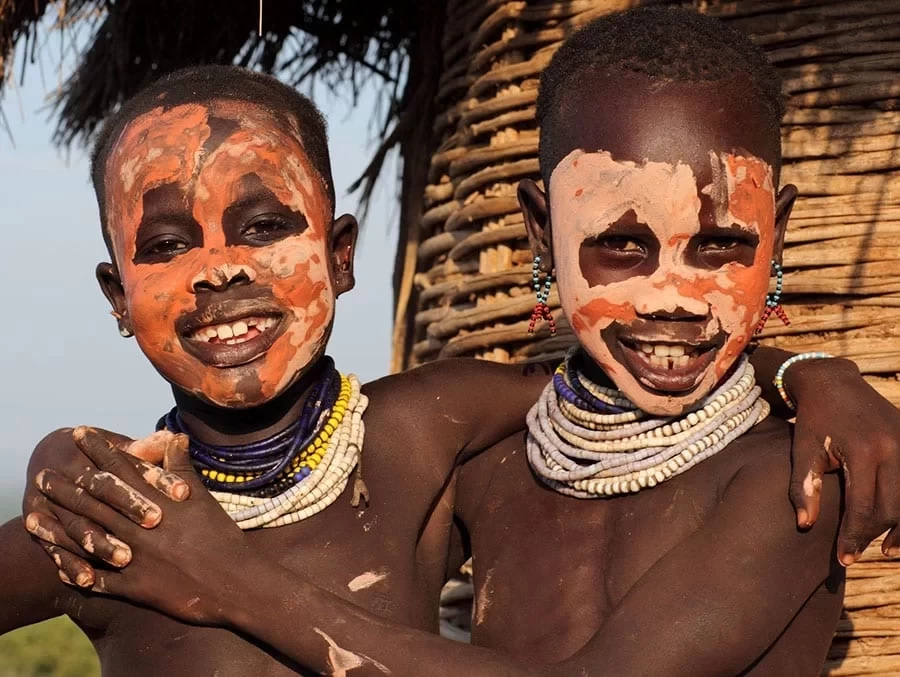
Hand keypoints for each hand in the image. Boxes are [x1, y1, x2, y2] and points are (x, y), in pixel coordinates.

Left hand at [33, 427, 249, 625]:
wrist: (234, 580)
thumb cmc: (223, 536)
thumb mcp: (204, 497)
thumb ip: (183, 467)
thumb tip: (173, 436)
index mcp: (156, 502)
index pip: (120, 468)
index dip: (98, 450)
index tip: (78, 435)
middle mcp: (139, 526)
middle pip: (94, 501)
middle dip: (66, 486)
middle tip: (43, 474)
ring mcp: (135, 557)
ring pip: (88, 538)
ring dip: (59, 528)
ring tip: (35, 518)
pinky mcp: (136, 587)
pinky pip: (99, 580)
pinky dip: (79, 574)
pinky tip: (62, 570)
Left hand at [786, 357, 899, 563]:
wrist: (833, 381)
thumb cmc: (813, 418)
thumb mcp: (803, 449)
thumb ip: (804, 486)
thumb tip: (805, 525)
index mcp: (865, 451)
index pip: (864, 507)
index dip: (854, 536)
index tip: (844, 558)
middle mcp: (894, 447)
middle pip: (894, 507)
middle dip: (876, 536)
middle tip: (857, 555)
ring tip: (886, 549)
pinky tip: (898, 524)